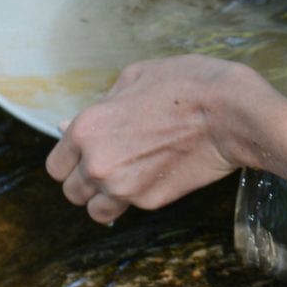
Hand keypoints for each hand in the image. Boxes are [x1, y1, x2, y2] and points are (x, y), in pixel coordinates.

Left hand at [45, 55, 273, 224]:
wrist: (230, 113)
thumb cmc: (187, 84)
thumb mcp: (136, 76)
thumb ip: (101, 105)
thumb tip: (67, 126)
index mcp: (87, 129)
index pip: (56, 165)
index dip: (70, 159)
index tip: (86, 154)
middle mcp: (98, 164)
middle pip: (72, 192)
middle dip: (87, 180)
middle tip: (112, 162)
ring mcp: (124, 187)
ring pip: (96, 210)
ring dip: (106, 198)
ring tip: (129, 177)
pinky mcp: (151, 202)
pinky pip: (130, 207)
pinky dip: (138, 196)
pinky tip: (157, 173)